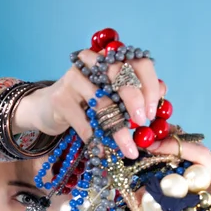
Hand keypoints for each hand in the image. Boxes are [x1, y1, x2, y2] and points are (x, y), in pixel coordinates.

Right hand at [21, 49, 165, 158]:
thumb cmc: (86, 102)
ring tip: (128, 150)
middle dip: (135, 102)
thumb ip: (136, 91)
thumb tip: (163, 89)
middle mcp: (92, 61)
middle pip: (120, 75)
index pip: (138, 63)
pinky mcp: (60, 98)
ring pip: (103, 104)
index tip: (152, 112)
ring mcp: (73, 78)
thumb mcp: (112, 95)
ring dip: (118, 131)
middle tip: (142, 123)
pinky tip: (103, 152)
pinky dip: (96, 140)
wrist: (47, 108)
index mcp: (110, 58)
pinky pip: (84, 123)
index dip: (149, 86)